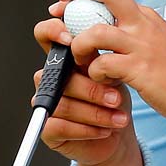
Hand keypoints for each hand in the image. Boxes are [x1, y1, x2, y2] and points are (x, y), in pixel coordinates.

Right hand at [32, 7, 134, 165]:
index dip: (52, 31)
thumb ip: (106, 54)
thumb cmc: (115, 99)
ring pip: (62, 103)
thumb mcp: (117, 72)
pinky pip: (60, 126)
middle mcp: (52, 77)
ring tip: (119, 117)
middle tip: (116, 97)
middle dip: (90, 88)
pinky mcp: (48, 129)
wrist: (119, 133)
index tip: (71, 38)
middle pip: (57, 74)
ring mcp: (47, 103)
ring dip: (94, 112)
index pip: (46, 34)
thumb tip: (109, 35)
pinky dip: (87, 130)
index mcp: (66, 57)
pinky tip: (105, 130)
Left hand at [51, 0, 165, 121]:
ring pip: (95, 32)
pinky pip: (103, 64)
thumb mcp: (158, 38)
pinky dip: (93, 71)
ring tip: (80, 58)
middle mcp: (142, 25)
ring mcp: (141, 46)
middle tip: (58, 9)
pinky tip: (100, 79)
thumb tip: (108, 25)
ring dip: (79, 44)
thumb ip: (135, 30)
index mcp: (144, 16)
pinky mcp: (140, 70)